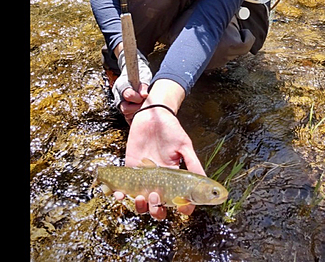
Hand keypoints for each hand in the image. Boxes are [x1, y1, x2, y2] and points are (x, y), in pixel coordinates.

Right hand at [112, 49, 151, 122]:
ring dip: (137, 112)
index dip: (137, 97)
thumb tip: (145, 95)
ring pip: (127, 115)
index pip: (127, 95)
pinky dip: (136, 118)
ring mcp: (121, 104)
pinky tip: (143, 113)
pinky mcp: (125, 111)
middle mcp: (118, 96)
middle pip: (125, 108)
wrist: (136, 76)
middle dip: (137, 107)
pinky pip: (129, 119)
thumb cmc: (140, 75)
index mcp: (121, 85)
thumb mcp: (143, 76)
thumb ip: (143, 86)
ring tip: (145, 106)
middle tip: (146, 103)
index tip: (145, 96)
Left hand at [121, 104, 204, 219]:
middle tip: (156, 197)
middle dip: (157, 210)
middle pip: (159, 207)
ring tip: (140, 196)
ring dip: (141, 206)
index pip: (180, 200)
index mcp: (174, 176)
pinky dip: (121, 195)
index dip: (182, 208)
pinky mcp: (130, 168)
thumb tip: (204, 180)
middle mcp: (159, 180)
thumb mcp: (184, 145)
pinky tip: (120, 194)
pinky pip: (124, 188)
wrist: (153, 114)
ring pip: (142, 202)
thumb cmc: (171, 128)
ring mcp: (144, 177)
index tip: (181, 207)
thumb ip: (192, 163)